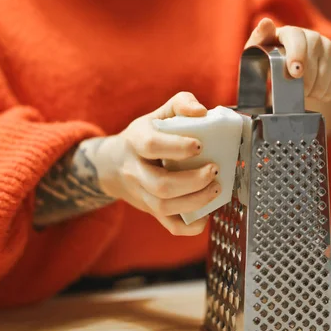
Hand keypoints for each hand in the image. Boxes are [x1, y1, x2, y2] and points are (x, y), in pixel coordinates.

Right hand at [93, 92, 218, 235]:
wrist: (114, 165)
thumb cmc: (145, 135)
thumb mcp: (158, 114)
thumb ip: (180, 104)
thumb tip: (202, 112)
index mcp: (136, 141)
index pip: (152, 145)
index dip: (176, 147)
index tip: (199, 145)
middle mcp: (135, 170)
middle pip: (161, 184)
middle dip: (193, 181)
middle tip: (214, 170)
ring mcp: (142, 194)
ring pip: (164, 206)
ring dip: (195, 201)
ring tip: (216, 188)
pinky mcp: (152, 211)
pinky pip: (169, 225)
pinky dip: (190, 226)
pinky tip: (206, 215)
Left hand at [246, 18, 330, 103]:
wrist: (286, 76)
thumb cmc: (268, 62)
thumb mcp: (256, 53)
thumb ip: (258, 39)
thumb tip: (266, 22)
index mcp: (288, 33)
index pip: (296, 37)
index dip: (298, 54)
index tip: (295, 73)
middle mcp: (310, 35)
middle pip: (314, 53)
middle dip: (307, 78)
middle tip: (300, 92)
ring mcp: (327, 45)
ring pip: (327, 67)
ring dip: (317, 86)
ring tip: (306, 94)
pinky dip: (329, 89)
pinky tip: (318, 93)